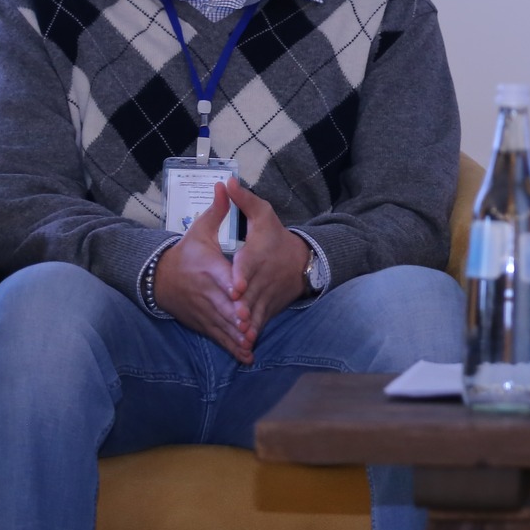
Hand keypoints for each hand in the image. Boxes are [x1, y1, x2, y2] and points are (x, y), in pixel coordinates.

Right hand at [153, 183, 253, 362]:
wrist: (159, 278)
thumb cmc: (186, 252)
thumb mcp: (199, 230)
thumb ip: (217, 211)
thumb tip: (226, 184)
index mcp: (207, 268)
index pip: (219, 277)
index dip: (230, 285)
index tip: (239, 293)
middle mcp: (205, 292)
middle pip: (222, 306)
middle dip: (235, 317)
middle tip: (250, 326)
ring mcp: (203, 311)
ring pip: (221, 325)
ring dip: (235, 336)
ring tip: (251, 345)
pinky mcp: (202, 323)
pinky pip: (218, 337)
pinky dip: (231, 347)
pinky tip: (246, 357)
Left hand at [226, 178, 310, 351]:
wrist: (303, 261)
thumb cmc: (277, 237)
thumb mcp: (263, 215)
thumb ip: (243, 201)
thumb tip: (225, 182)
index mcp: (257, 254)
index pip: (249, 264)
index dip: (242, 275)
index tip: (235, 286)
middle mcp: (262, 277)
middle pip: (251, 292)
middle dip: (244, 306)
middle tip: (235, 317)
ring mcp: (267, 295)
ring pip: (256, 310)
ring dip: (249, 324)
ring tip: (240, 336)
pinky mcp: (268, 308)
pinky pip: (260, 322)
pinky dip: (254, 334)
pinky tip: (246, 347)